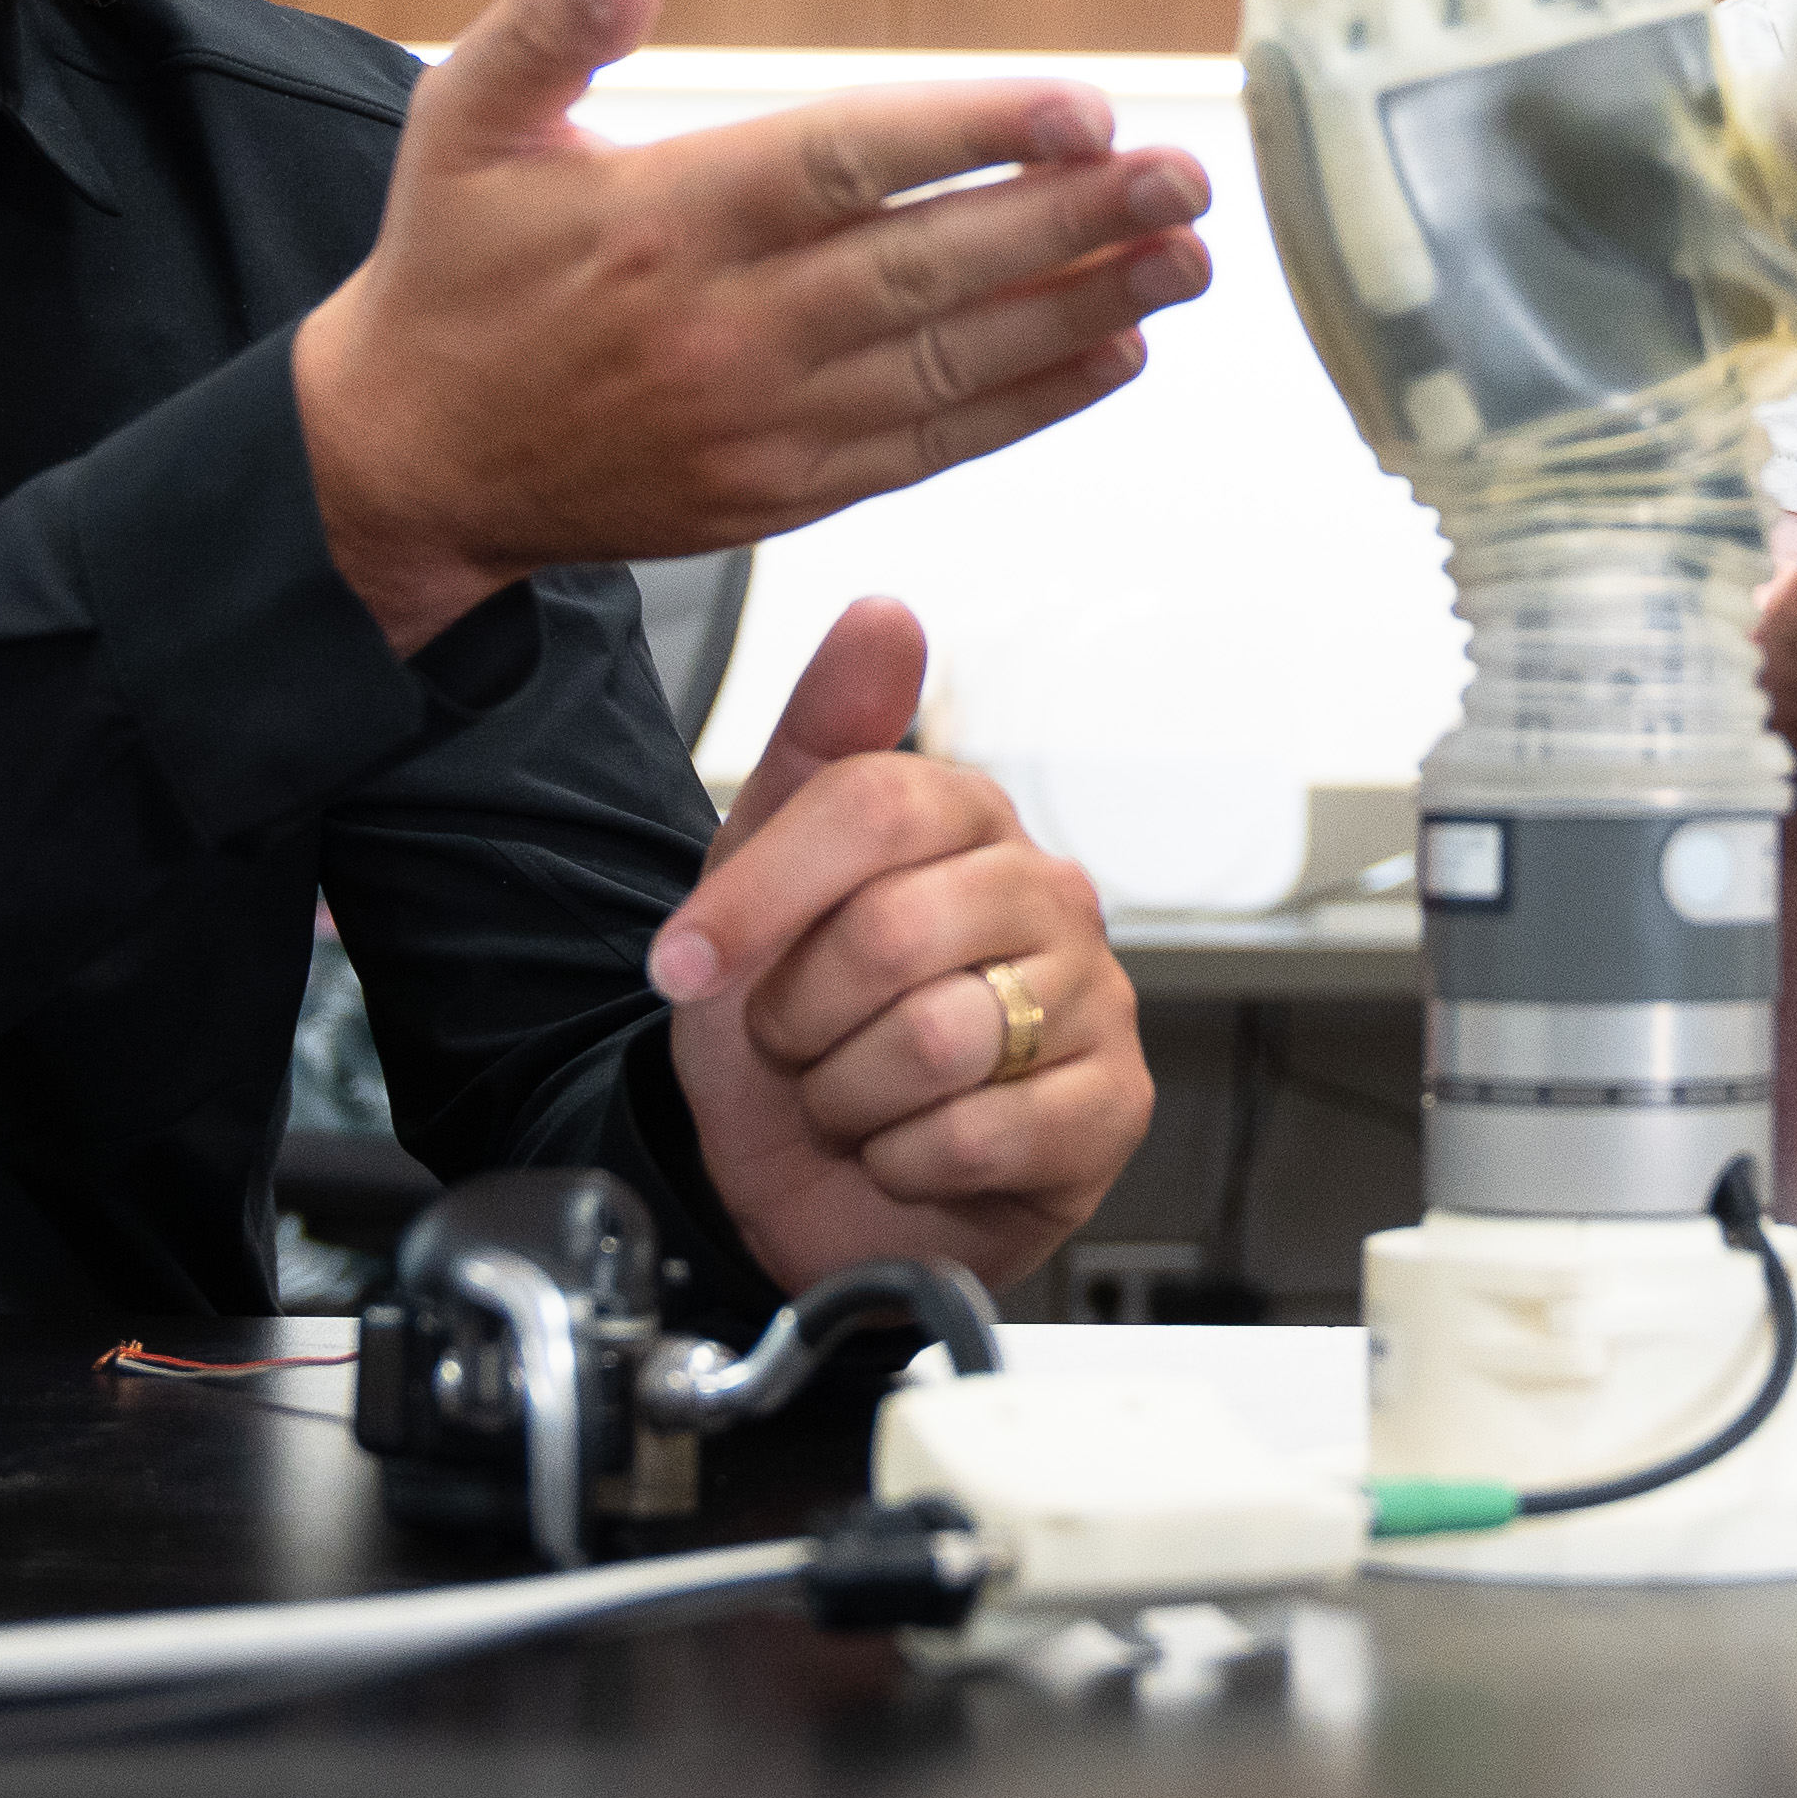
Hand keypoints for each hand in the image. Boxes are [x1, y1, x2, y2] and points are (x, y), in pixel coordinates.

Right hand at [292, 0, 1211, 653]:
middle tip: (1186, 179)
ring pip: (950, 364)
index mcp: (663, 220)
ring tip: (1187, 261)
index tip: (1085, 110)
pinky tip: (1112, 352)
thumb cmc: (455, 272)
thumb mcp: (464, 123)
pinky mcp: (781, 493)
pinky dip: (1029, 402)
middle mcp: (724, 327)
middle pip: (929, 268)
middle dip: (1073, 221)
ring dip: (1082, 310)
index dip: (975, 137)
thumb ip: (549, 25)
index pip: (847, 165)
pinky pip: (930, 447)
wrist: (412, 461)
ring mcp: (760, 422)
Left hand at [648, 595, 1147, 1293]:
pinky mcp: (1112, 1111)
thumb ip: (821, 737)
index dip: (759, 897)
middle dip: (801, 1016)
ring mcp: (1095, 1001)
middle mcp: (1050, 893)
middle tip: (795, 1043)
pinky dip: (903, 1162)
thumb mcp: (763, 872)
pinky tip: (909, 1152)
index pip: (871, 807)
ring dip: (848, 1094)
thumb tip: (887, 613)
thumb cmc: (796, 1024)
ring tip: (856, 1095)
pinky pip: (975, 1137)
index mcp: (969, 819)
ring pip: (934, 1040)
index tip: (684, 965)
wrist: (801, 1184)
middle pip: (894, 932)